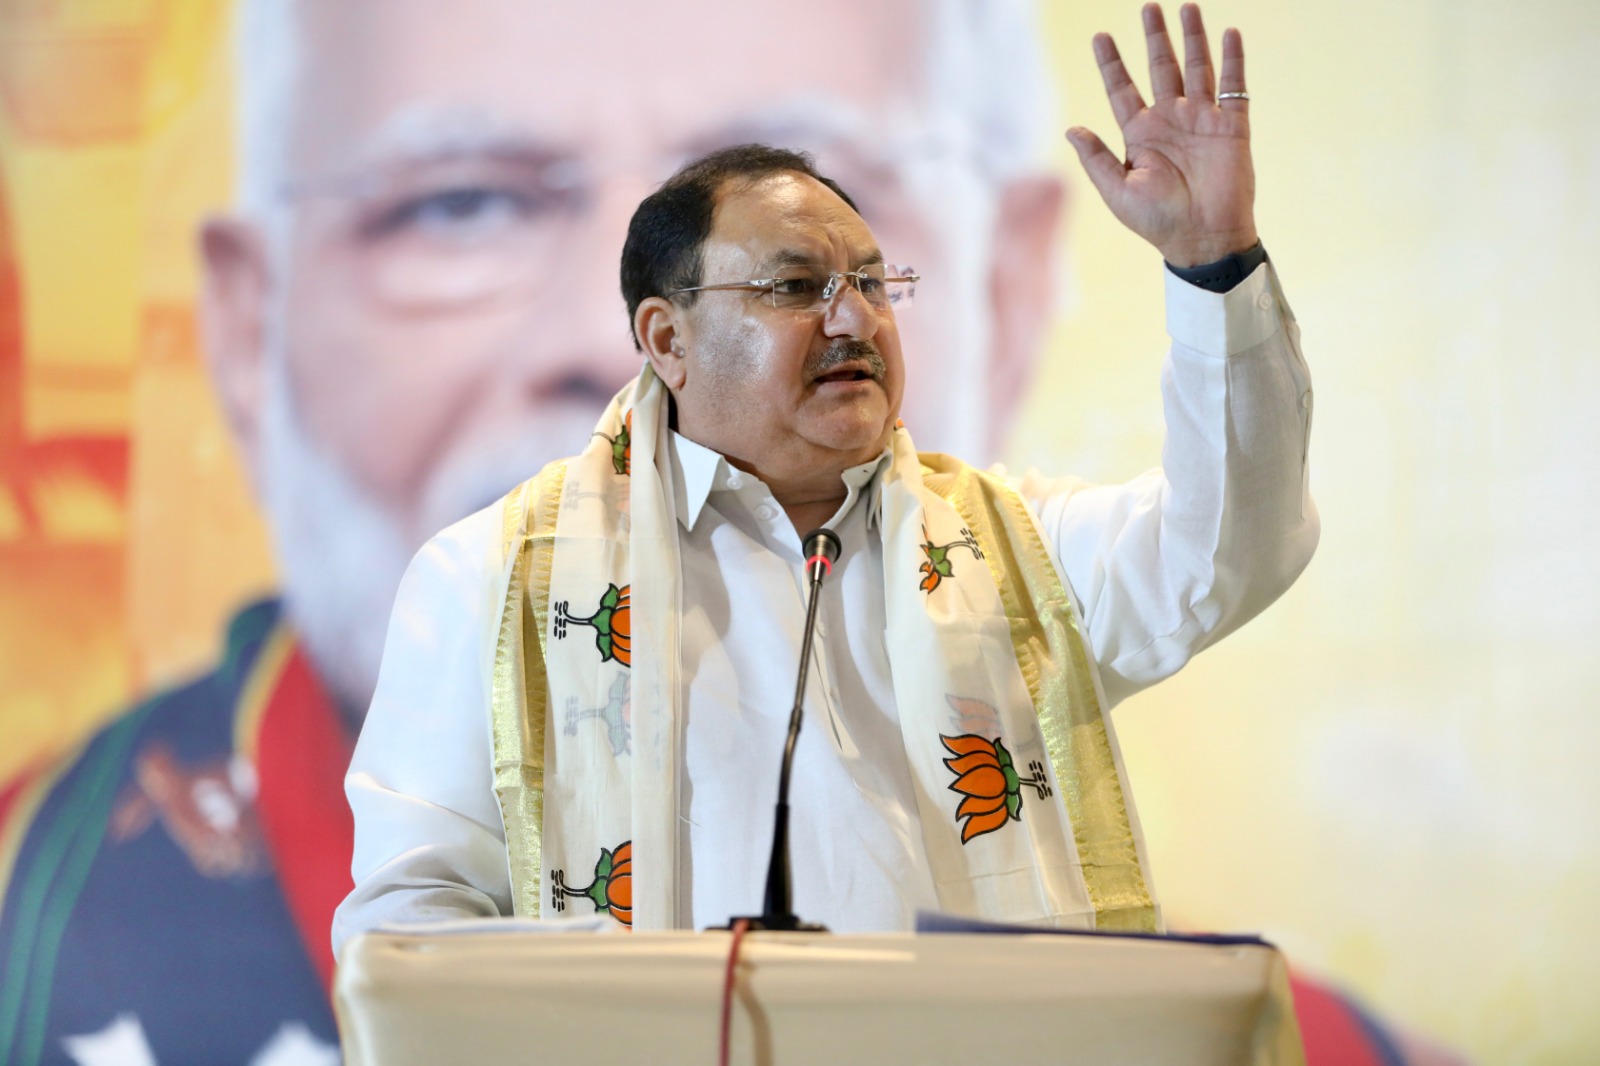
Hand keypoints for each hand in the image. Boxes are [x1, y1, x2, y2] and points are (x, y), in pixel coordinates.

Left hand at [1066, 3, 1256, 267]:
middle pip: (1160, 68)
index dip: (1111, 64)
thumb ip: (1095, 159)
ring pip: (1196, 68)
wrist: (1203, 239)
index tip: (1100, 37)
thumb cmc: (1156, 222)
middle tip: (1149, 7)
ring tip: (1186, 7)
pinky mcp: (1230, 126)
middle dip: (1155, 38)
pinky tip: (1228, 33)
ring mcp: (1201, 121)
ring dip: (1192, 38)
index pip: (1122, 90)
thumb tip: (1071, 129)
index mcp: (1140, 136)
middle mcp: (1170, 121)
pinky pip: (1232, 86)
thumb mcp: (1117, 192)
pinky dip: (1231, 60)